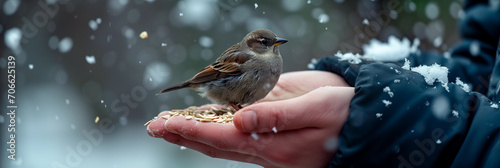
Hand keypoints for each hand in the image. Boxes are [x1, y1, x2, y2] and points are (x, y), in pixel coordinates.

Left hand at [147, 71, 353, 167]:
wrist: (362, 119)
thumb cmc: (344, 114)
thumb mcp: (316, 110)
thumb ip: (278, 117)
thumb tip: (239, 120)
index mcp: (274, 148)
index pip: (223, 140)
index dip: (193, 131)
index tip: (165, 124)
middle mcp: (265, 148)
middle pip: (214, 144)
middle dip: (182, 134)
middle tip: (152, 126)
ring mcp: (265, 142)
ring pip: (221, 140)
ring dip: (192, 131)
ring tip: (164, 124)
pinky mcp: (269, 130)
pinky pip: (236, 131)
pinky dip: (214, 125)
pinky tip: (198, 119)